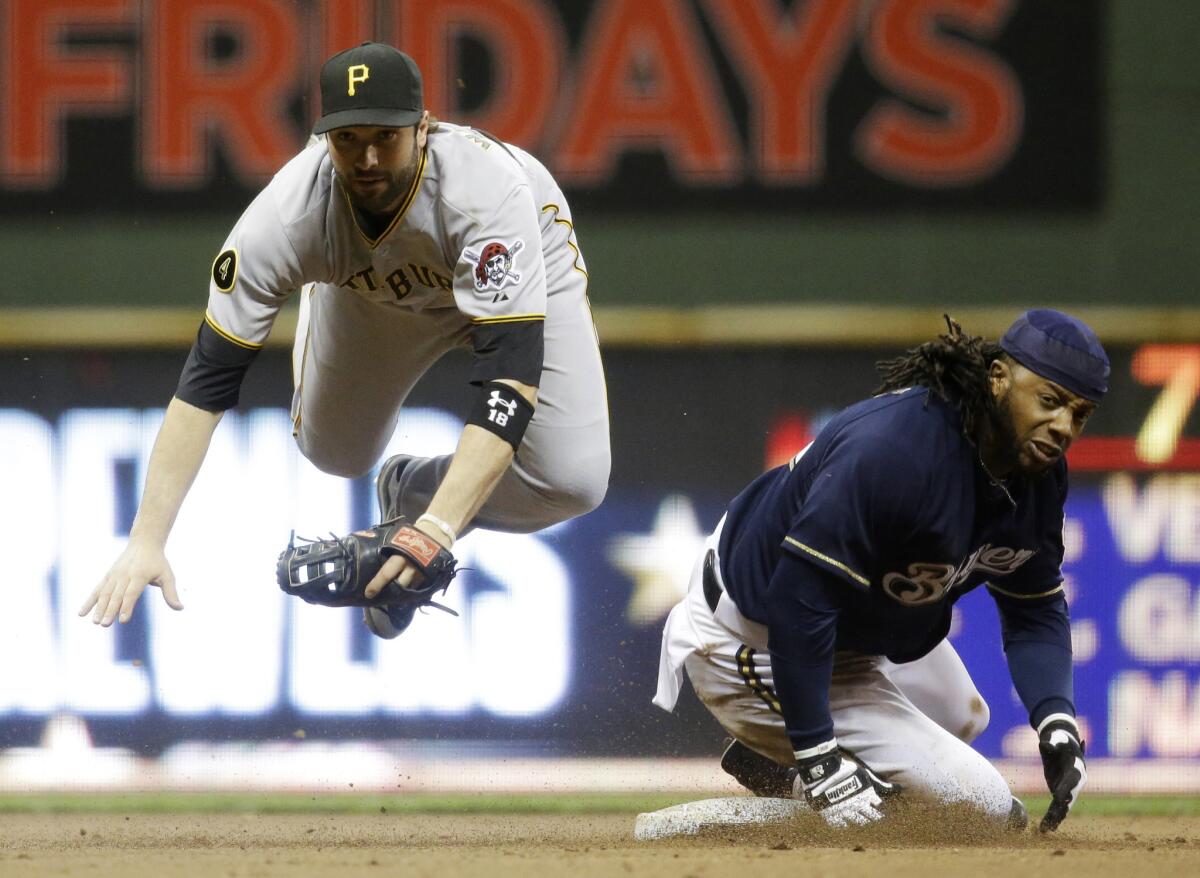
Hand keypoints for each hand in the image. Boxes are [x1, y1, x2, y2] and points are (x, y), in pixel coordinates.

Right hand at [79, 537, 182, 625]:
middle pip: (116, 595)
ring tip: (95, 622)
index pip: (131, 594)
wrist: (143, 543)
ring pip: (105, 593)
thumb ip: (171, 592)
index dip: (127, 607)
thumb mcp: (167, 575)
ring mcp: (114, 575)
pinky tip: (81, 613)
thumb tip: (180, 608)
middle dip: (110, 610)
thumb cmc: (157, 562)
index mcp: (139, 575)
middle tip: (105, 624)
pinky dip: (89, 601)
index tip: (122, 620)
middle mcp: (124, 575)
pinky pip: (97, 590)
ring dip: (99, 608)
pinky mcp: (108, 576)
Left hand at [362, 519, 451, 599]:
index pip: (386, 574)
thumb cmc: (412, 534)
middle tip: (383, 594)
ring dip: (402, 591)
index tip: (368, 593)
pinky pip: (417, 586)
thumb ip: (386, 547)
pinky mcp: (429, 576)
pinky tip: (407, 587)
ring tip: (395, 593)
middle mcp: (410, 567)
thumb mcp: (397, 539)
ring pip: (409, 588)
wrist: (436, 531)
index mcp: (400, 557)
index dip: (376, 585)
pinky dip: (411, 587)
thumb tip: (367, 545)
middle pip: (399, 586)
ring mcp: (421, 573)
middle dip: (392, 591)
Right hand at [794, 745, 899, 827]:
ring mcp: (844, 810)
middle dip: (872, 816)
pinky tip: (844, 824)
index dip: (878, 805)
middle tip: (874, 817)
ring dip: (859, 820)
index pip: (876, 805)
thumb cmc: (846, 770)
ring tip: (861, 821)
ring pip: (855, 820)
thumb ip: (880, 785)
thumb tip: (899, 789)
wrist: (825, 770)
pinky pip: (838, 823)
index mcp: (866, 796)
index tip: (878, 806)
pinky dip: (841, 824)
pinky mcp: (831, 812)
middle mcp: (857, 806)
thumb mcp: (865, 774)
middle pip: (868, 815)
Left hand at [1038, 716, 1086, 831]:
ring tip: (1046, 829)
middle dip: (1062, 808)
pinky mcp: (1061, 792)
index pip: (1071, 780)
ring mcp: (1068, 788)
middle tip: (1054, 818)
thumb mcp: (1056, 738)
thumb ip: (1051, 743)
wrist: (1064, 743)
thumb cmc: (1060, 739)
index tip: (1057, 797)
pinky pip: (1057, 806)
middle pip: (1069, 797)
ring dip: (1055, 817)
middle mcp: (1075, 781)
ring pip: (1063, 805)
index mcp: (1076, 768)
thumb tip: (1044, 745)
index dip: (1065, 789)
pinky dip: (1051, 816)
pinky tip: (1045, 828)